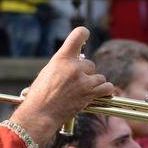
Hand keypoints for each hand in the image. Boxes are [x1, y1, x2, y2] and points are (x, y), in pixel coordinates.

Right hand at [10, 27, 113, 147]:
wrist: (40, 114)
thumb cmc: (41, 95)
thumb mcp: (48, 72)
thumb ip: (64, 64)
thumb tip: (77, 61)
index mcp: (61, 58)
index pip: (78, 36)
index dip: (83, 34)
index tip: (86, 34)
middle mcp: (74, 67)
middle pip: (90, 64)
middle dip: (85, 73)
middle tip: (75, 83)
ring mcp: (83, 81)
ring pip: (99, 77)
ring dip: (93, 83)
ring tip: (83, 91)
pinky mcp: (90, 94)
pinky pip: (106, 87)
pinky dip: (104, 90)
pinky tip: (100, 92)